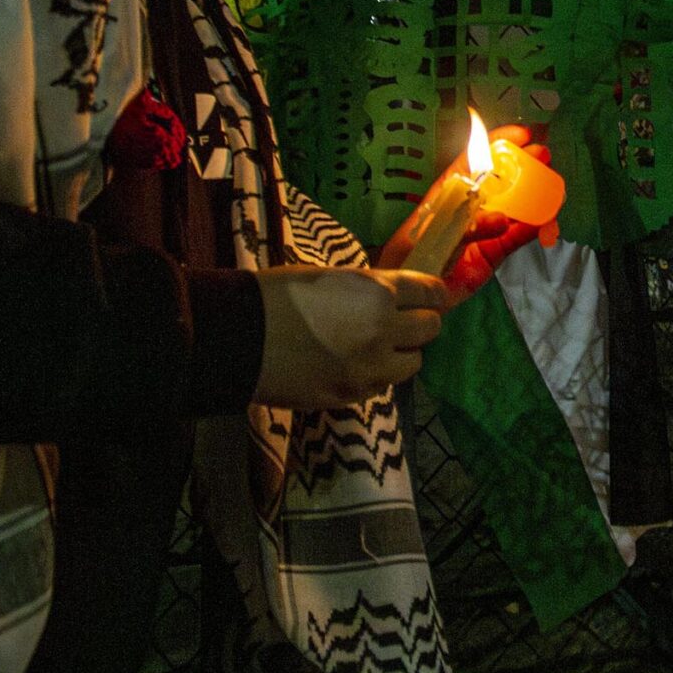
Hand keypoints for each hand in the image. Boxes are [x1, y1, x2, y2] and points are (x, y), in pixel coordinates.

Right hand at [252, 265, 451, 409]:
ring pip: (413, 363)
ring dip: (401, 354)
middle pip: (431, 328)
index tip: (433, 296)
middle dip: (419, 323)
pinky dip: (375, 376)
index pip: (432, 291)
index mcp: (377, 292)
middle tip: (402, 321)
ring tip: (374, 347)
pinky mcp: (353, 396)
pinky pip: (382, 386)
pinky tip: (350, 366)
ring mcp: (370, 368)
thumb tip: (395, 295)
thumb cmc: (276, 297)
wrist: (237, 338)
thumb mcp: (330, 276)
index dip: (435, 293)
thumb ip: (369, 288)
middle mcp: (383, 330)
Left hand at [378, 125, 554, 297]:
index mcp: (454, 188)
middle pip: (505, 177)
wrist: (413, 293)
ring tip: (554, 199)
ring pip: (520, 205)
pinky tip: (546, 228)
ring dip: (539, 198)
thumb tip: (504, 219)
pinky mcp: (496, 250)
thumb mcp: (437, 233)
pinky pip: (520, 235)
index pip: (477, 158)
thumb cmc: (413, 253)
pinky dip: (536, 230)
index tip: (522, 135)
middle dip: (527, 165)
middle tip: (544, 158)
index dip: (499, 143)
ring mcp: (488, 226)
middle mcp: (474, 202)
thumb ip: (470, 225)